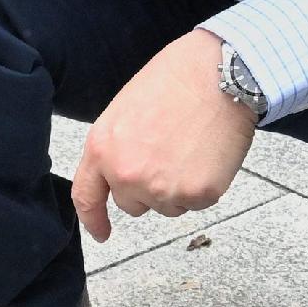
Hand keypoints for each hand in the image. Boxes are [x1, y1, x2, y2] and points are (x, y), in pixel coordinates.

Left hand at [74, 29, 260, 241]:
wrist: (221, 73)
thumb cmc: (176, 80)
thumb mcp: (125, 110)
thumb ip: (116, 148)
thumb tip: (121, 175)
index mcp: (103, 149)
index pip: (87, 197)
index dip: (94, 220)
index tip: (102, 233)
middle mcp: (127, 175)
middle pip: (133, 205)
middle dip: (147, 188)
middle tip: (169, 153)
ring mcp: (162, 189)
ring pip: (167, 206)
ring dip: (177, 187)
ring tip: (190, 148)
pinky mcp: (197, 194)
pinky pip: (196, 203)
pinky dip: (203, 185)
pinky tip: (208, 155)